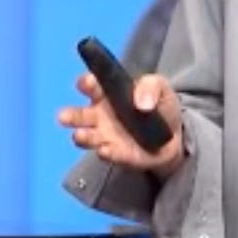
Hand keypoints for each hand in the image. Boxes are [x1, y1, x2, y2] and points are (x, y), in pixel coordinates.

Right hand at [57, 71, 185, 174]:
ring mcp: (106, 136)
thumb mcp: (160, 88)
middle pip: (78, 115)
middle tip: (63, 116)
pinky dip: (105, 152)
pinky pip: (107, 153)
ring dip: (81, 136)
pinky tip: (106, 149)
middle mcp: (100, 115)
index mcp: (107, 93)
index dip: (86, 83)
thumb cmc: (160, 107)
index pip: (91, 85)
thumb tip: (142, 102)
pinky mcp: (116, 154)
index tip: (88, 83)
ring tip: (80, 135)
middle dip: (69, 115)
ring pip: (86, 137)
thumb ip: (151, 87)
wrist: (174, 137)